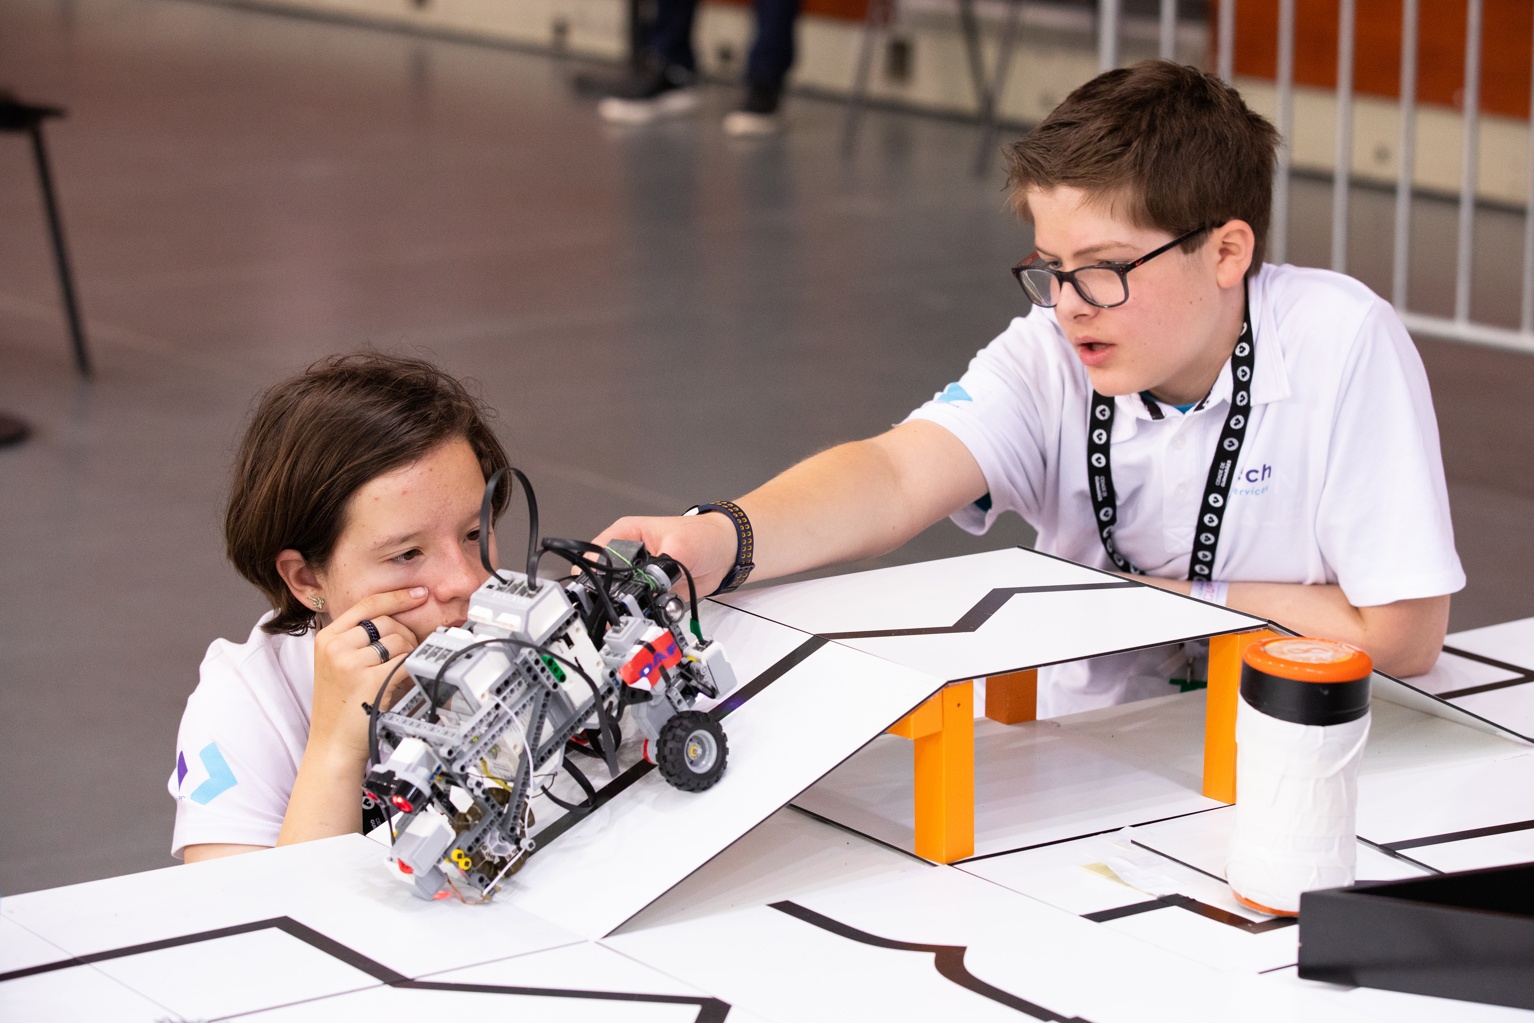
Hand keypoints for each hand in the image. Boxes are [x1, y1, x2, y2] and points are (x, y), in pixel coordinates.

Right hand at [308, 587, 426, 762]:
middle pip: (387, 623)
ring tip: (399, 675)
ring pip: (399, 642)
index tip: (418, 594)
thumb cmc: (340, 707)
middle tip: (406, 656)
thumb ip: (357, 641)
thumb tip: (397, 622)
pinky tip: (405, 681)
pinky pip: (405, 663)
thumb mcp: (336, 665)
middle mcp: (335, 647)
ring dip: (409, 656)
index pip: (366, 605)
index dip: (396, 597)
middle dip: (405, 636)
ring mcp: (350, 663)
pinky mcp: (369, 680)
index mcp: (326, 638)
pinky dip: (412, 670)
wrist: (333, 744)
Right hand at [593, 513, 739, 598]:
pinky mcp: (650, 591)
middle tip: (626, 602)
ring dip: (632, 605)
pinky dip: (649, 611)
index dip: (598, 572)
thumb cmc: (703, 536)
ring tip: (649, 603)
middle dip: (614, 593)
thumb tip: (650, 582)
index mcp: (626, 534)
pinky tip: (660, 607)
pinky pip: (642, 606)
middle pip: (606, 579)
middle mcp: (628, 555)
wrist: (725, 553)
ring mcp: (638, 575)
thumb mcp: (680, 545)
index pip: (598, 554)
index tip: (605, 587)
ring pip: (622, 596)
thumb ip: (662, 565)